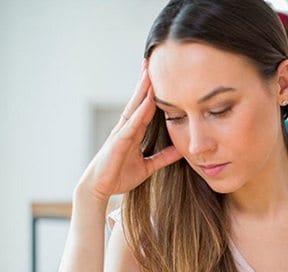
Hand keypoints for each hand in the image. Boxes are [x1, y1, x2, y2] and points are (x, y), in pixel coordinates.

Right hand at [77, 58, 182, 202]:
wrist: (100, 188)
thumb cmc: (119, 176)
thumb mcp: (148, 166)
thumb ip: (164, 157)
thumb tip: (181, 150)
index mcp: (134, 132)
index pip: (146, 107)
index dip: (153, 92)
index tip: (161, 76)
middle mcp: (127, 128)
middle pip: (138, 101)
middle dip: (145, 83)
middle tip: (152, 61)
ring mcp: (121, 133)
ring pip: (134, 107)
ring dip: (142, 91)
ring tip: (149, 73)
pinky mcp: (118, 142)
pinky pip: (131, 124)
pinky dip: (140, 112)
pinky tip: (148, 101)